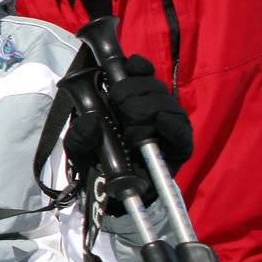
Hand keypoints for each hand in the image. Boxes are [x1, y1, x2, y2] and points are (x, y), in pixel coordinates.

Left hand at [65, 56, 191, 175]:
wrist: (110, 196)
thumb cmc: (96, 163)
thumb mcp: (79, 148)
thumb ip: (79, 136)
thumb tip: (90, 121)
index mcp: (128, 101)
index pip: (140, 73)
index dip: (137, 67)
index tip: (129, 66)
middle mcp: (150, 109)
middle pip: (153, 86)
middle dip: (134, 89)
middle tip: (119, 101)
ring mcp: (166, 127)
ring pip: (167, 104)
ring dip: (148, 107)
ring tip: (131, 126)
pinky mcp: (178, 148)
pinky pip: (182, 131)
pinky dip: (172, 124)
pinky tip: (159, 122)